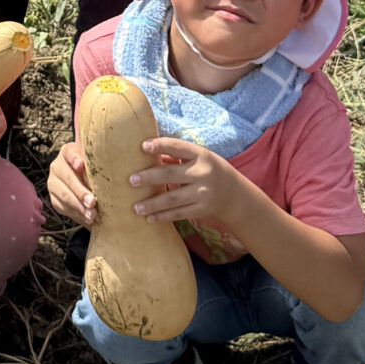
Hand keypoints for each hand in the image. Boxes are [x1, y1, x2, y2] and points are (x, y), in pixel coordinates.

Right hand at [47, 139, 95, 225]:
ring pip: (64, 195)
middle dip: (80, 191)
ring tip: (92, 215)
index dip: (74, 158)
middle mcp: (57, 166)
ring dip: (79, 206)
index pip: (69, 152)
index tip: (81, 165)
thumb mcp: (96, 162)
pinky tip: (87, 219)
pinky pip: (64, 207)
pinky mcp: (54, 198)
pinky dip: (77, 215)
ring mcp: (53, 183)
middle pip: (67, 177)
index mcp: (68, 152)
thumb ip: (101, 161)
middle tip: (92, 202)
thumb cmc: (95, 169)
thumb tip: (118, 165)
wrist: (83, 180)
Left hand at [128, 135, 242, 228]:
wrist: (232, 193)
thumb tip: (143, 155)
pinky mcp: (202, 209)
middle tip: (131, 180)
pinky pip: (179, 214)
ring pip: (173, 199)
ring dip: (153, 204)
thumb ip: (173, 156)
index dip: (160, 145)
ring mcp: (203, 193)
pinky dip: (163, 216)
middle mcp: (202, 173)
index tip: (143, 146)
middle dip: (150, 177)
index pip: (178, 147)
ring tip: (135, 207)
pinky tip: (149, 218)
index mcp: (200, 154)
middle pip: (171, 174)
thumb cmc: (206, 169)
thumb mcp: (196, 157)